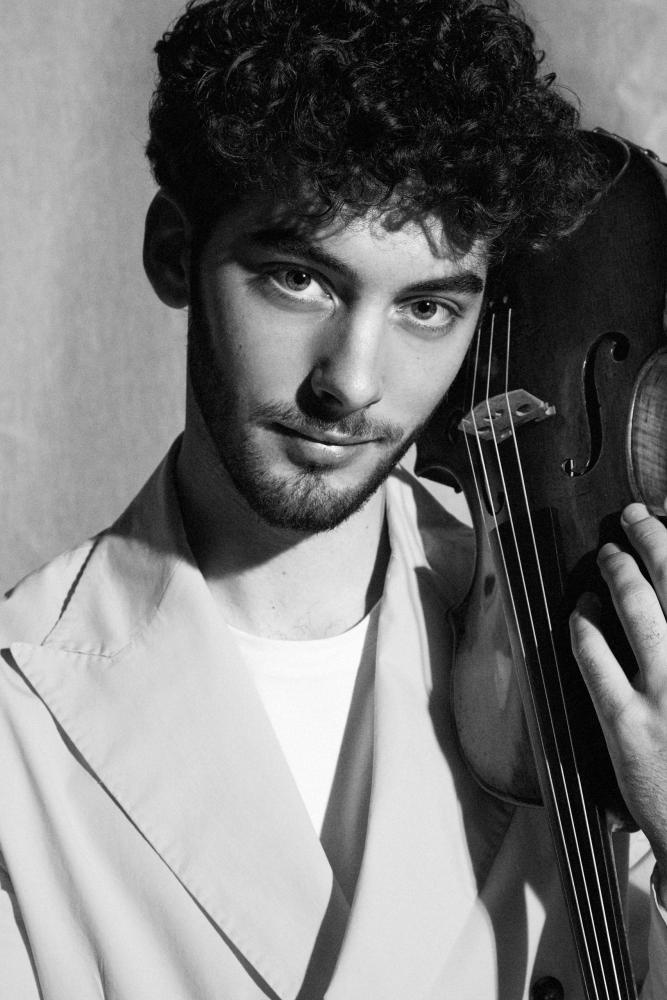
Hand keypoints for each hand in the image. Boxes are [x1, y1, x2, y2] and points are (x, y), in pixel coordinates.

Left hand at [569, 503, 666, 879]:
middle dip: (651, 538)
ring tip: (608, 553)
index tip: (663, 523)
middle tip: (635, 517)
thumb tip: (665, 610)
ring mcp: (664, 692)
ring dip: (618, 570)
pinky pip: (594, 658)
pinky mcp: (625, 721)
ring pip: (635, 608)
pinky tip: (582, 607)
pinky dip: (585, 625)